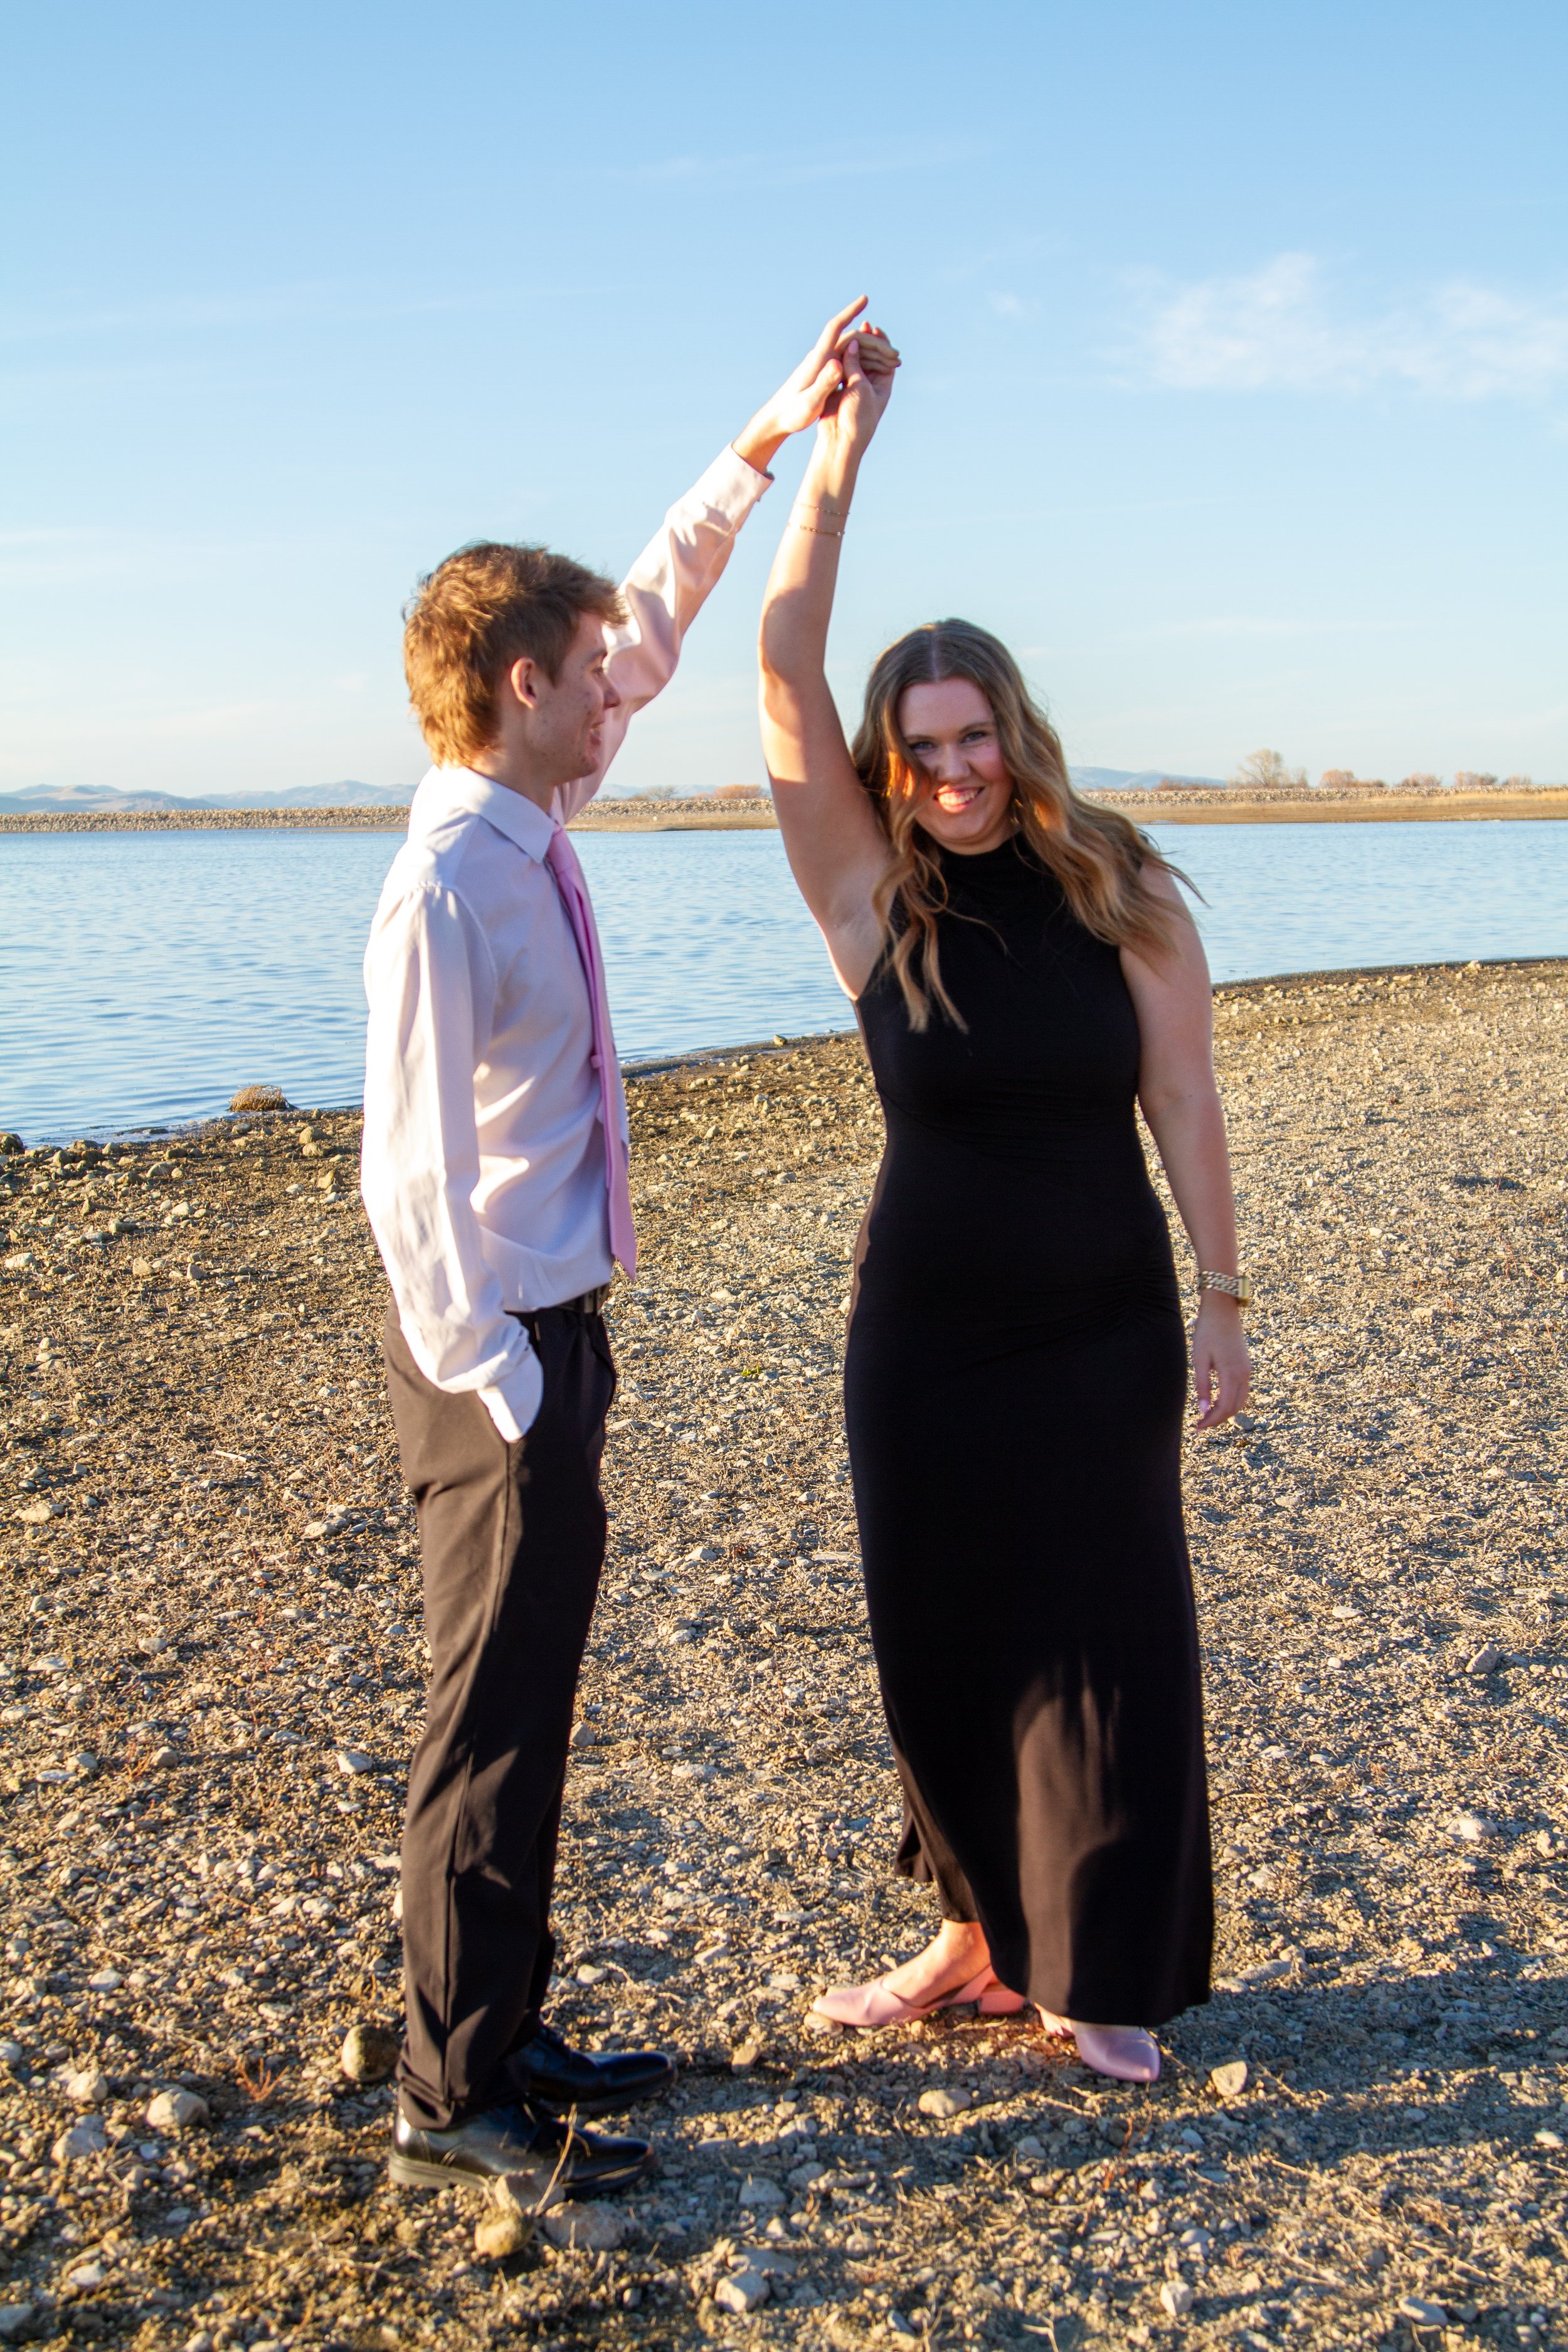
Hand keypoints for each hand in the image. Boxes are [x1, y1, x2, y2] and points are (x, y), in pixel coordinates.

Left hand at [733, 299, 900, 472]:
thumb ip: (824, 383)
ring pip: (851, 350)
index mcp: (818, 359)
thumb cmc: (792, 413)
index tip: (864, 299)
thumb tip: (838, 363)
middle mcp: (821, 357)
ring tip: (893, 362)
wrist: (778, 419)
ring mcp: (822, 365)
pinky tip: (876, 368)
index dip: (850, 312)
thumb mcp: (810, 401)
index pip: (835, 327)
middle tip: (896, 354)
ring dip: (872, 353)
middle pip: (850, 339)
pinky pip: (847, 360)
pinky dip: (864, 361)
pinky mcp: (823, 373)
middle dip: (875, 342)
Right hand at [812, 329, 896, 472]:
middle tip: (864, 325)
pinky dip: (840, 357)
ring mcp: (854, 385)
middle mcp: (869, 384)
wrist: (840, 439)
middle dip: (867, 341)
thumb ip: (855, 363)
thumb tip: (852, 342)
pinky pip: (841, 368)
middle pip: (871, 356)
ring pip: (855, 361)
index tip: (875, 328)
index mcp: (883, 385)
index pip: (885, 358)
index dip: (881, 342)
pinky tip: (836, 346)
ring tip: (850, 332)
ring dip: (853, 347)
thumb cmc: (857, 417)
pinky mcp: (839, 388)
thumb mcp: (860, 386)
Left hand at [1191, 1296, 1249, 1431]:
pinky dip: (1231, 1401)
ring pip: (1241, 1401)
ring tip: (1207, 1416)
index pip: (1225, 1408)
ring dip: (1226, 1412)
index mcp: (1232, 1374)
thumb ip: (1202, 1386)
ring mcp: (1247, 1370)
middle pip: (1235, 1408)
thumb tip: (1203, 1410)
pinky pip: (1242, 1391)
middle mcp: (1244, 1374)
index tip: (1198, 1427)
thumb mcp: (1200, 1359)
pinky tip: (1217, 1401)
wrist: (1222, 1310)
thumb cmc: (1207, 1332)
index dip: (1212, 1421)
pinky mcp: (1246, 1366)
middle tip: (1200, 1425)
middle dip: (1218, 1420)